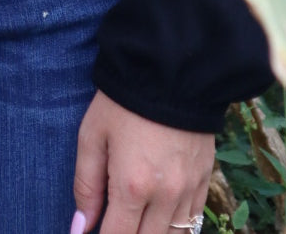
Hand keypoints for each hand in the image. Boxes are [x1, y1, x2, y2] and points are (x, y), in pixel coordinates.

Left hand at [71, 90, 212, 233]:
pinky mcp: (205, 179)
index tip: (92, 232)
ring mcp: (189, 190)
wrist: (171, 68)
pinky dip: (176, 227)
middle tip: (113, 220)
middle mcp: (165, 197)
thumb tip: (81, 226)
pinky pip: (192, 221)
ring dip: (151, 233)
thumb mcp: (92, 135)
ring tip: (135, 218)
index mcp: (132, 186)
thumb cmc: (123, 100)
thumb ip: (85, 185)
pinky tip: (159, 218)